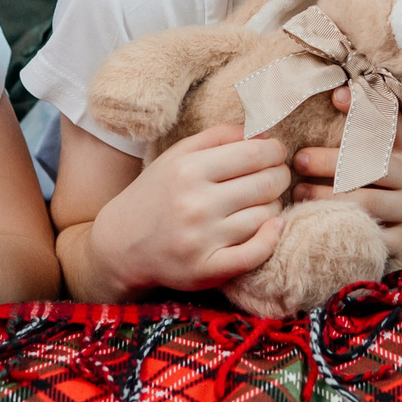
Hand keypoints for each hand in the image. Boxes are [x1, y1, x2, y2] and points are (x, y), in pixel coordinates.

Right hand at [88, 125, 288, 297]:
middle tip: (275, 175)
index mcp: (188, 170)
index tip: (276, 152)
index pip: (254, 154)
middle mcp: (195, 204)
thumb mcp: (178, 156)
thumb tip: (264, 132)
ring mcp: (201, 239)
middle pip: (266, 183)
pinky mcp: (206, 269)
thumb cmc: (156, 194)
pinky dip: (272, 238)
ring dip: (273, 205)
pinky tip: (273, 227)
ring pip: (266, 215)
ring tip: (261, 202)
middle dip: (280, 175)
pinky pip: (256, 253)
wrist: (121, 245)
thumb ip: (219, 137)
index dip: (275, 150)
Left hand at [292, 88, 401, 266]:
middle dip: (333, 162)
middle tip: (301, 158)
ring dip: (329, 198)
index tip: (337, 96)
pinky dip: (346, 232)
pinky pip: (372, 239)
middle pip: (372, 167)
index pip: (390, 126)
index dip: (364, 110)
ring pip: (367, 204)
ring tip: (301, 192)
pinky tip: (320, 226)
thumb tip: (340, 91)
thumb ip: (380, 121)